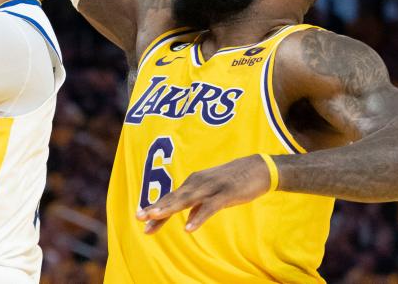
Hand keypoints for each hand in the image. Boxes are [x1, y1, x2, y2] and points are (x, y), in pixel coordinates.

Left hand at [137, 155, 271, 233]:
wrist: (258, 168)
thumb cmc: (234, 182)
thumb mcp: (213, 194)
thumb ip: (200, 206)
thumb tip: (188, 219)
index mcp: (193, 183)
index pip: (171, 198)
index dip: (156, 208)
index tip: (140, 218)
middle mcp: (198, 183)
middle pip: (174, 198)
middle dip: (156, 208)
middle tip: (139, 217)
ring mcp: (211, 187)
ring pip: (187, 199)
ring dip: (170, 208)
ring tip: (155, 217)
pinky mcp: (225, 193)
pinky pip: (209, 207)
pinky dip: (199, 217)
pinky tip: (189, 228)